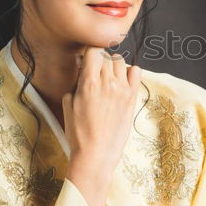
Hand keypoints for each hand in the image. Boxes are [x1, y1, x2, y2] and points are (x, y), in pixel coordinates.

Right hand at [62, 46, 142, 178]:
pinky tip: (123, 81)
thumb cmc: (79, 133)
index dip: (89, 53)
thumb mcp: (68, 105)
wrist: (96, 154)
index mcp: (89, 83)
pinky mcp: (132, 98)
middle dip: (99, 60)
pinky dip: (130, 71)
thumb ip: (76, 84)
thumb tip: (82, 71)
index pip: (93, 51)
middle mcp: (108, 83)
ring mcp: (122, 89)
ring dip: (113, 65)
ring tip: (108, 77)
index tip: (87, 59)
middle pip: (106, 55)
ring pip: (121, 61)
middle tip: (95, 71)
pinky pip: (136, 72)